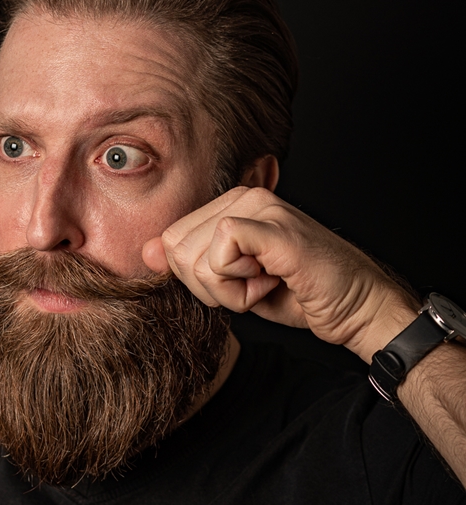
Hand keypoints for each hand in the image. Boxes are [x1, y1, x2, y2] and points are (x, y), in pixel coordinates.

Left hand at [141, 187, 415, 361]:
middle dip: (211, 287)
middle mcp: (247, 196)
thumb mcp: (233, 283)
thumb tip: (146, 252)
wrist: (357, 308)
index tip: (241, 282)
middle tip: (256, 285)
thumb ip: (192, 264)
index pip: (172, 243)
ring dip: (230, 292)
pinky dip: (240, 289)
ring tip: (269, 282)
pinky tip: (273, 281)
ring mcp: (262, 208)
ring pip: (196, 259)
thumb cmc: (301, 294)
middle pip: (177, 250)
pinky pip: (220, 255)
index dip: (199, 280)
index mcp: (233, 204)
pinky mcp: (274, 228)